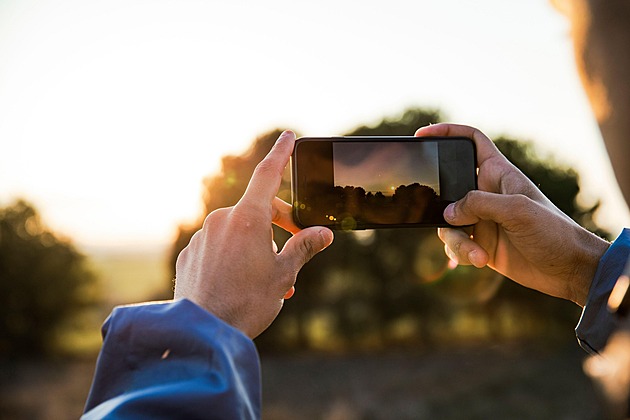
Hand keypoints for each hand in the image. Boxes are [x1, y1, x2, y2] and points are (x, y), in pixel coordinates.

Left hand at [174, 130, 333, 337]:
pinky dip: (235, 256)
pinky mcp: (189, 255)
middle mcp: (220, 221)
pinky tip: (243, 282)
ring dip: (259, 245)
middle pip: (258, 209)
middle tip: (296, 245)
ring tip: (273, 280)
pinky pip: (219, 247)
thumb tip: (324, 233)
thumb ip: (304, 247)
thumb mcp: (283, 274)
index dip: (281, 154)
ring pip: (238, 231)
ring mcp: (201, 238)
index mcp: (246, 218)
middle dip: (280, 223)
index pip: (268, 175)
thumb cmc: (246, 302)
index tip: (288, 136)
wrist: (203, 332)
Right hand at [416, 123, 609, 305]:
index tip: (424, 135)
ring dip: (455, 240)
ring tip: (477, 253)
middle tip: (433, 211)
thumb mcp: (517, 210)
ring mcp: (481, 219)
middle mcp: (486, 194)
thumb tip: (448, 213)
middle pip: (447, 186)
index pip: (471, 142)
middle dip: (437, 201)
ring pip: (446, 221)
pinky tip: (480, 260)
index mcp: (498, 174)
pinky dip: (461, 254)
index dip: (449, 133)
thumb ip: (478, 204)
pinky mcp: (479, 243)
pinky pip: (454, 244)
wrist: (568, 269)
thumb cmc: (553, 231)